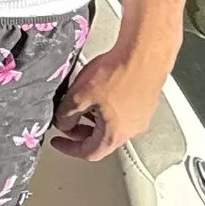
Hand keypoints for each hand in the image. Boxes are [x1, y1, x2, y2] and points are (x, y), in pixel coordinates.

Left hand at [50, 39, 175, 161]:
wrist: (145, 53)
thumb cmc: (116, 74)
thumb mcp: (79, 96)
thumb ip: (67, 115)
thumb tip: (63, 124)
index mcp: (116, 134)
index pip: (89, 152)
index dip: (69, 148)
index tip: (57, 141)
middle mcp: (132, 129)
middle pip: (102, 140)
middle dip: (80, 132)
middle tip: (66, 121)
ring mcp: (142, 116)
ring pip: (112, 126)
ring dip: (94, 120)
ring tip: (80, 104)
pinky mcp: (147, 101)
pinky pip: (123, 113)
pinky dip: (107, 110)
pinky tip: (99, 94)